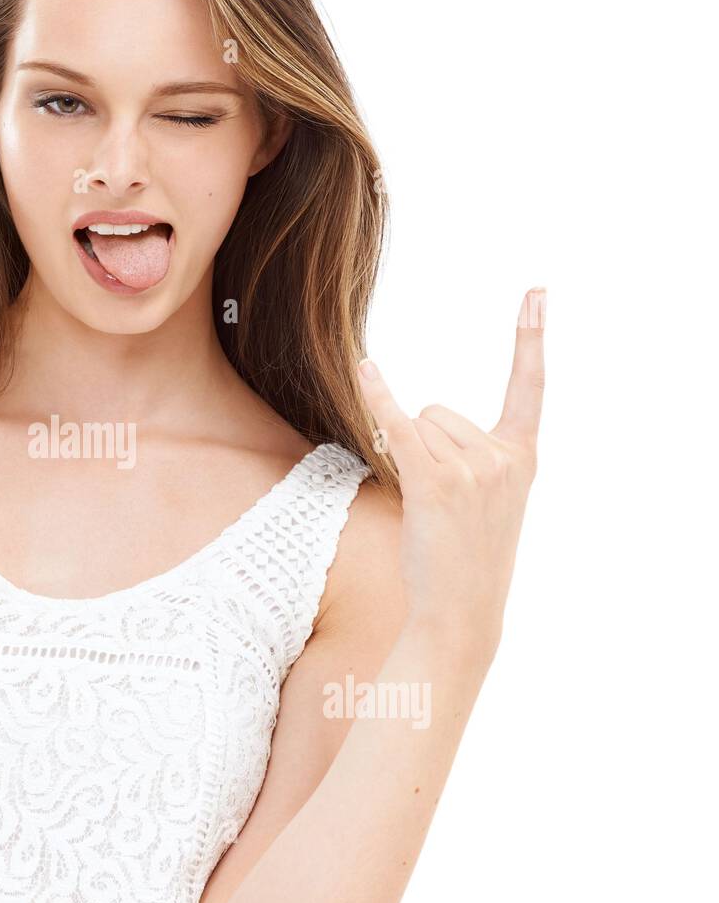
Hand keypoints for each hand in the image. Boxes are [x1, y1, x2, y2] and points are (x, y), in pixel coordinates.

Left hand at [355, 288, 545, 645]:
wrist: (462, 611)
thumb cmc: (465, 556)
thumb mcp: (487, 500)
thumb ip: (471, 456)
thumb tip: (408, 421)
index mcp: (522, 456)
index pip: (530, 385)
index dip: (531, 336)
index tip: (536, 291)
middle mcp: (504, 457)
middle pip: (440, 410)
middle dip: (426, 445)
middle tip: (440, 502)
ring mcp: (474, 470)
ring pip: (417, 426)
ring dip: (408, 458)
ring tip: (427, 508)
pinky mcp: (436, 484)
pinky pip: (399, 429)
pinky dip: (379, 400)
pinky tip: (365, 369)